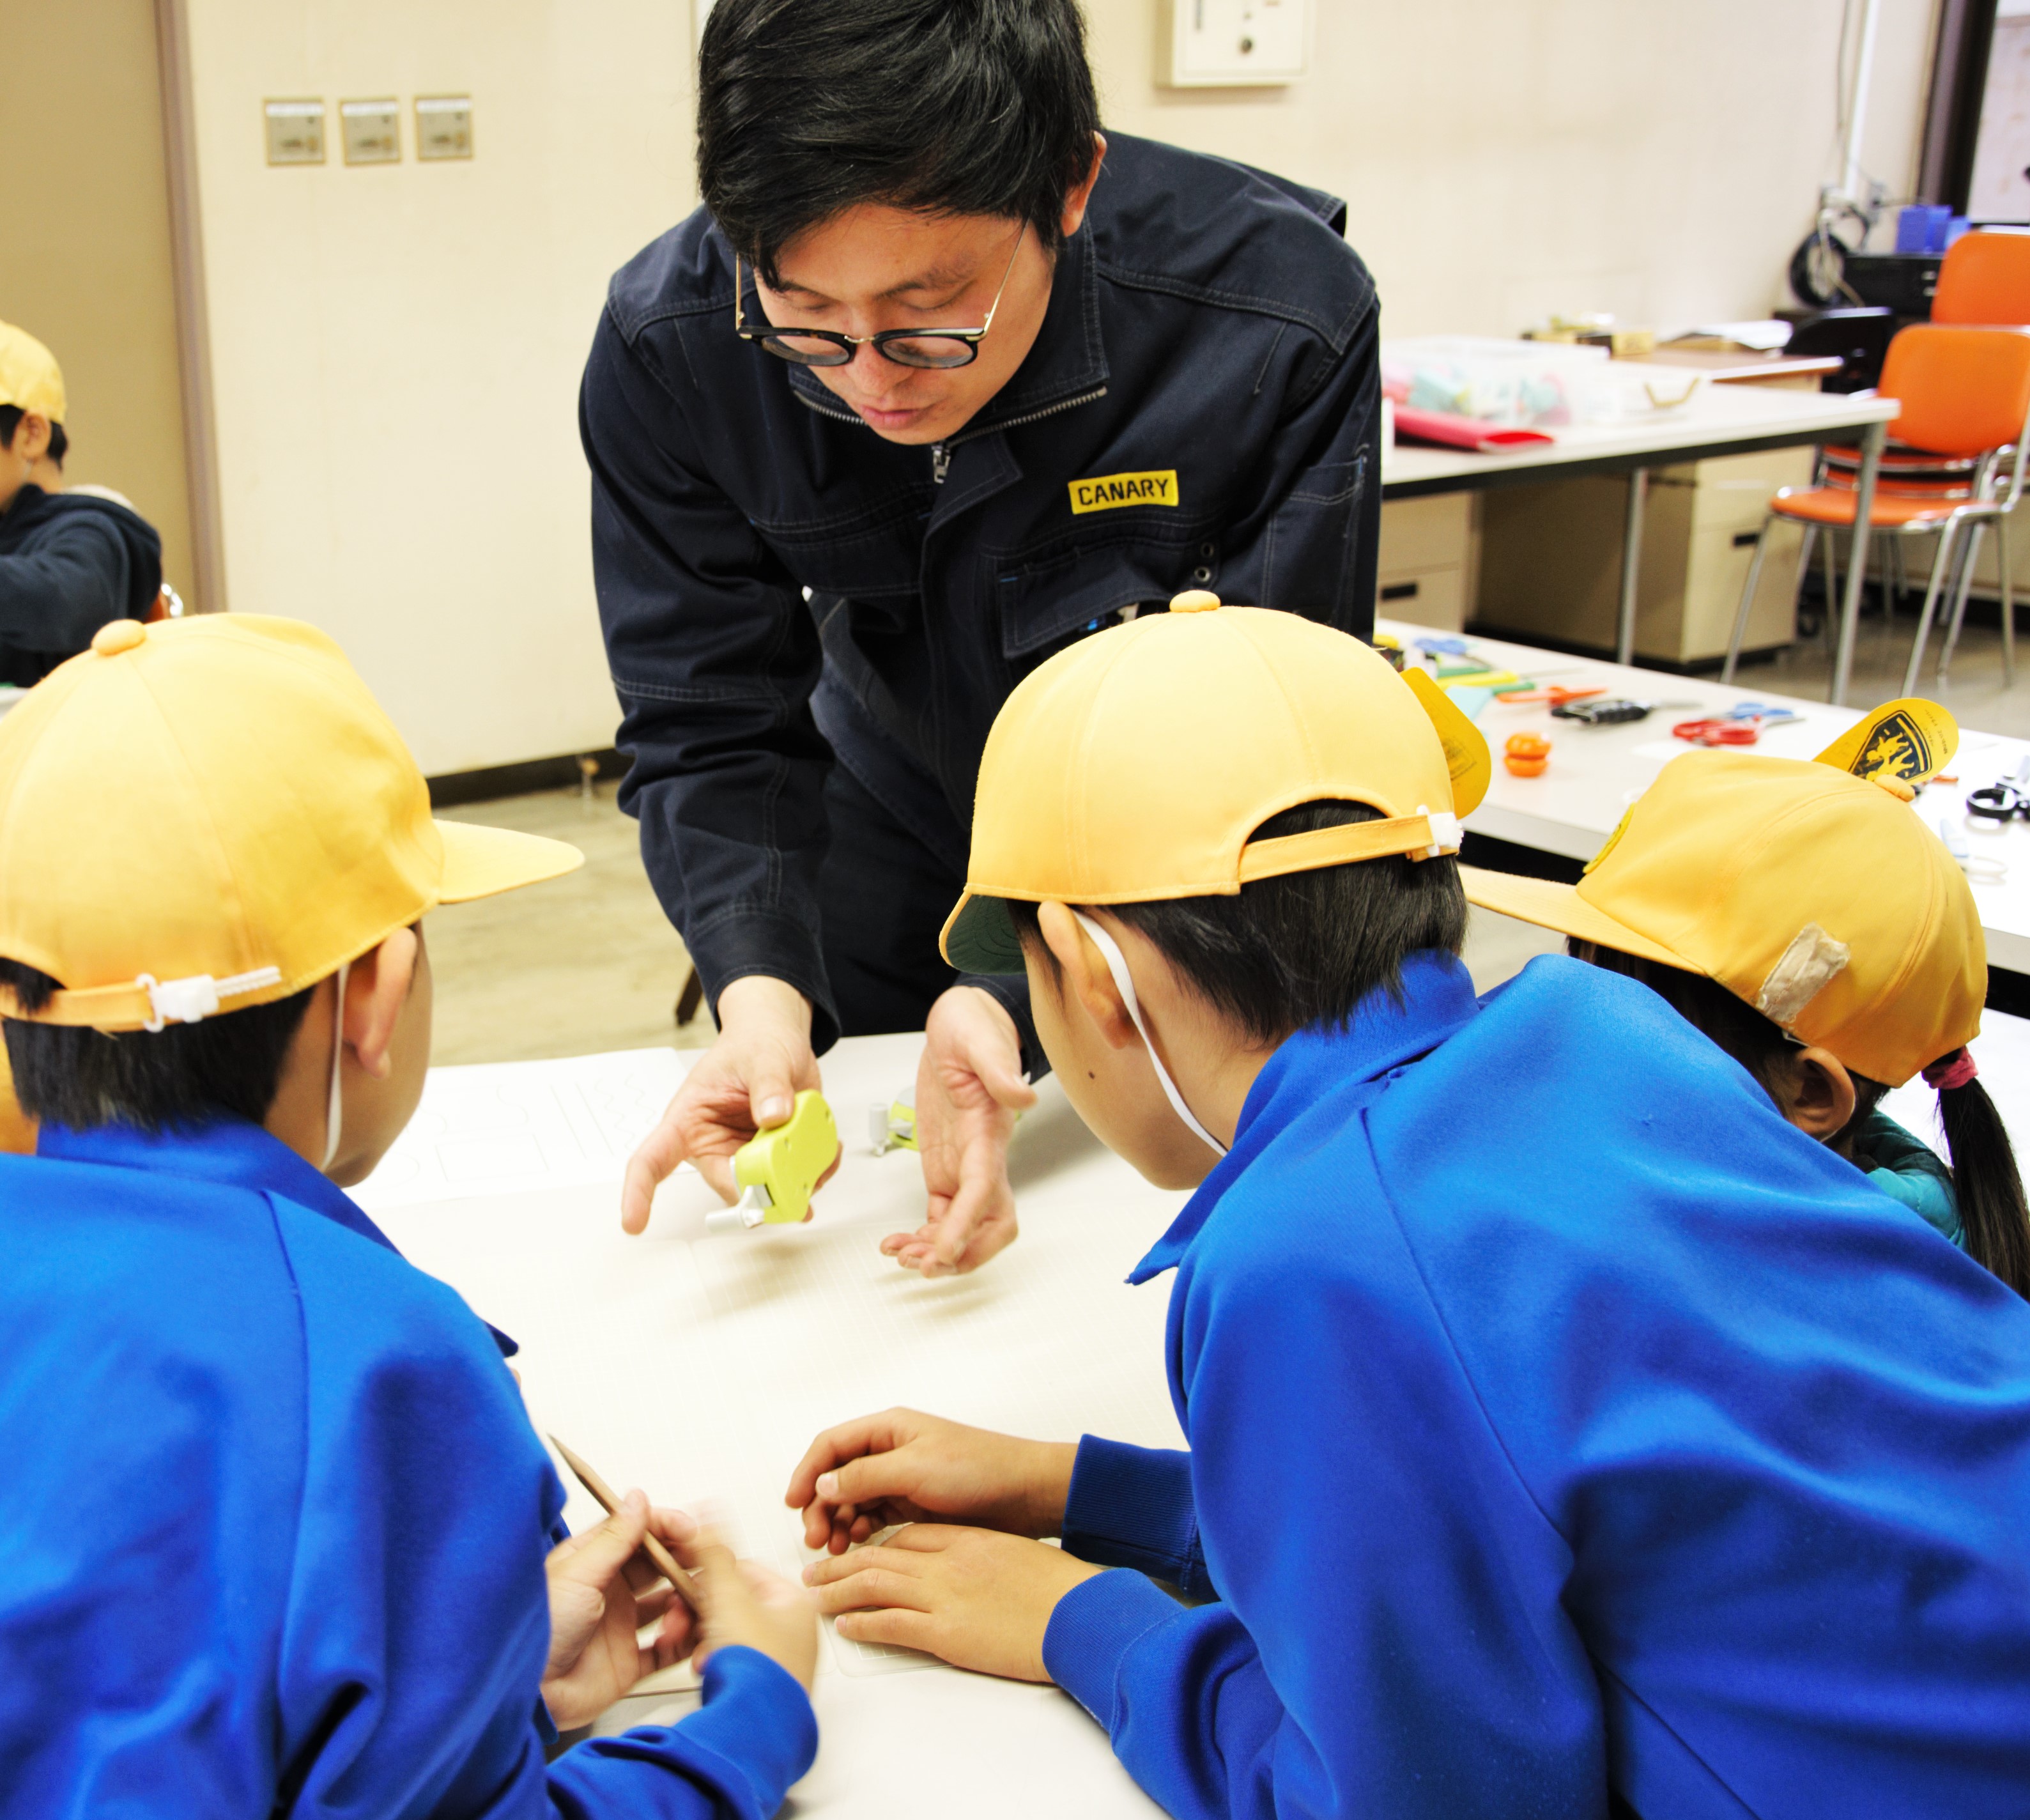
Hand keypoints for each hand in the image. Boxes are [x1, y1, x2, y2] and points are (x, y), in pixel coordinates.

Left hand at [540, 1490, 698, 1730]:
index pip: (639, 1534)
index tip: (691, 1530)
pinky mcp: (626, 1663)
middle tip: (705, 1564)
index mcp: (593, 1563)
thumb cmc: (535, 1629)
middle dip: (684, 1564)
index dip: (667, 1528)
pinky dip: (681, 1643)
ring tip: (689, 1607)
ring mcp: (619, 1627)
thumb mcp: (579, 1574)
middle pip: (659, 1568)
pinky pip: (665, 1650)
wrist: (526, 1695)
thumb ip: (614, 1538)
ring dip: (685, 1603)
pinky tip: (685, 1636)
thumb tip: (637, 1498)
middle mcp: (609, 1592)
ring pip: (667, 1606)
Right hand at [621, 976, 834, 1231]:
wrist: (777, 1038)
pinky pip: (793, 1179)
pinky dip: (816, 1171)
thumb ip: (769, 1084)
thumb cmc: (754, 1043)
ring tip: (820, 1151)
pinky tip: (826, 1151)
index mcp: (689, 1120)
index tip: (634, 1222)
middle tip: (791, 1187)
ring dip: (798, 1180)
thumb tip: (774, 1114)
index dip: (639, 1193)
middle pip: (729, 1185)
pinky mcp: (773, 1158)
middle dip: (761, 1191)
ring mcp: (745, 1155)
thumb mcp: (763, 1057)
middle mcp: (714, 1145)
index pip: (652, 1159)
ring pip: (767, 1189)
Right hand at [688, 1524, 819, 1691]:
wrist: (754, 1729)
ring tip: (696, 1651)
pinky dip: (712, 1662)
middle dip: (700, 1612)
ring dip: (702, 1638)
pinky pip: (729, 1660)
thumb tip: (708, 1511)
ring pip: (728, 1631)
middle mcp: (793, 1627)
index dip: (707, 1576)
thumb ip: (713, 1552)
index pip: (742, 1569)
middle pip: (733, 1601)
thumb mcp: (728, 1596)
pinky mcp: (762, 1684)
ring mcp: (779, 1657)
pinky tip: (705, 1669)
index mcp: (794, 1600)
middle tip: (682, 1621)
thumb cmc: (755, 1667)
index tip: (683, 1584)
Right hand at [785, 1407, 1075, 1554]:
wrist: (1025, 1494)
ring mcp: (902, 1479)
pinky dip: (860, 1531)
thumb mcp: (916, 1468)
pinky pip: (874, 1517)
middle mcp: (891, 1451)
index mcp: (889, 1428)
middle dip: (820, 1505)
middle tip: (816, 1539)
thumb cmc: (980, 1468)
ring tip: (836, 1548)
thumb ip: (866, 1476)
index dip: (807, 1472)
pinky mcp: (914, 1506)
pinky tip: (858, 1546)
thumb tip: (825, 1484)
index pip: (832, 1445)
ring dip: (838, 1522)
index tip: (793, 1503)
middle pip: (837, 1476)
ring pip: (853, 1500)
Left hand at [803, 1526, 1100, 1681]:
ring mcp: (945, 1595)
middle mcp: (948, 1562)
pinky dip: (862, 1622)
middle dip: (841, 1562)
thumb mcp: (1014, 1556)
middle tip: (815, 1569)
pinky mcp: (947, 1631)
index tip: (855, 1549)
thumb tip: (964, 1568)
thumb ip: (981, 1556)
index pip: (905, 1534)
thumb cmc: (1057, 1588)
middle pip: (879, 1555)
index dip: (873, 1542)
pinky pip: (891, 1622)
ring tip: (815, 1593)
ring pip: (874, 1584)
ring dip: (838, 1589)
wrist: (1080, 1613)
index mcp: (966, 1539)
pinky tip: (844, 1624)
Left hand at [883, 987, 1035, 1275]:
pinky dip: (926, 1235)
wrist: (962, 1023)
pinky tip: (902, 1241)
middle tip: (923, 1265)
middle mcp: (982, 1157)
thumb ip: (998, 1069)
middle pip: (990, 1226)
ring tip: (902, 1255)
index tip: (943, 1251)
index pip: (984, 1191)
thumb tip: (1022, 1096)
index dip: (966, 1226)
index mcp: (989, 1133)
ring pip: (964, 1228)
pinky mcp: (947, 1165)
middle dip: (963, 1253)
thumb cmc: (973, 1030)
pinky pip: (942, 1214)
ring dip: (938, 1252)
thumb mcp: (980, 1042)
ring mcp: (966, 1165)